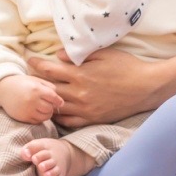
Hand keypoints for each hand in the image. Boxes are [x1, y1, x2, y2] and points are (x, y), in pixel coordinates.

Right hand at [0, 74, 60, 124]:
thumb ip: (49, 87)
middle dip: (51, 107)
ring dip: (46, 113)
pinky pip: (37, 121)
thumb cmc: (22, 83)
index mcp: (36, 89)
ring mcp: (27, 110)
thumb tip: (60, 99)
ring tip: (42, 108)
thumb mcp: (36, 80)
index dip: (58, 101)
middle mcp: (32, 101)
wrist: (4, 90)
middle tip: (48, 104)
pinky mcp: (23, 118)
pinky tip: (35, 111)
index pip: (54, 98)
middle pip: (50, 109)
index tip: (59, 102)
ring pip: (45, 117)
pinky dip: (39, 118)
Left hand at [24, 49, 166, 128]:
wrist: (146, 88)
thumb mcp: (104, 53)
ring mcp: (85, 109)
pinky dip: (59, 117)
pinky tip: (55, 112)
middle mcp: (80, 93)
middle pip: (50, 89)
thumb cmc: (127, 66)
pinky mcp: (92, 119)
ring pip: (57, 107)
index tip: (29, 60)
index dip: (37, 64)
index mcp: (81, 74)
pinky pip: (69, 121)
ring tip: (38, 96)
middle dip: (38, 82)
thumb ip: (80, 54)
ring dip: (46, 101)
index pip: (51, 70)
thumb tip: (59, 55)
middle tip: (29, 78)